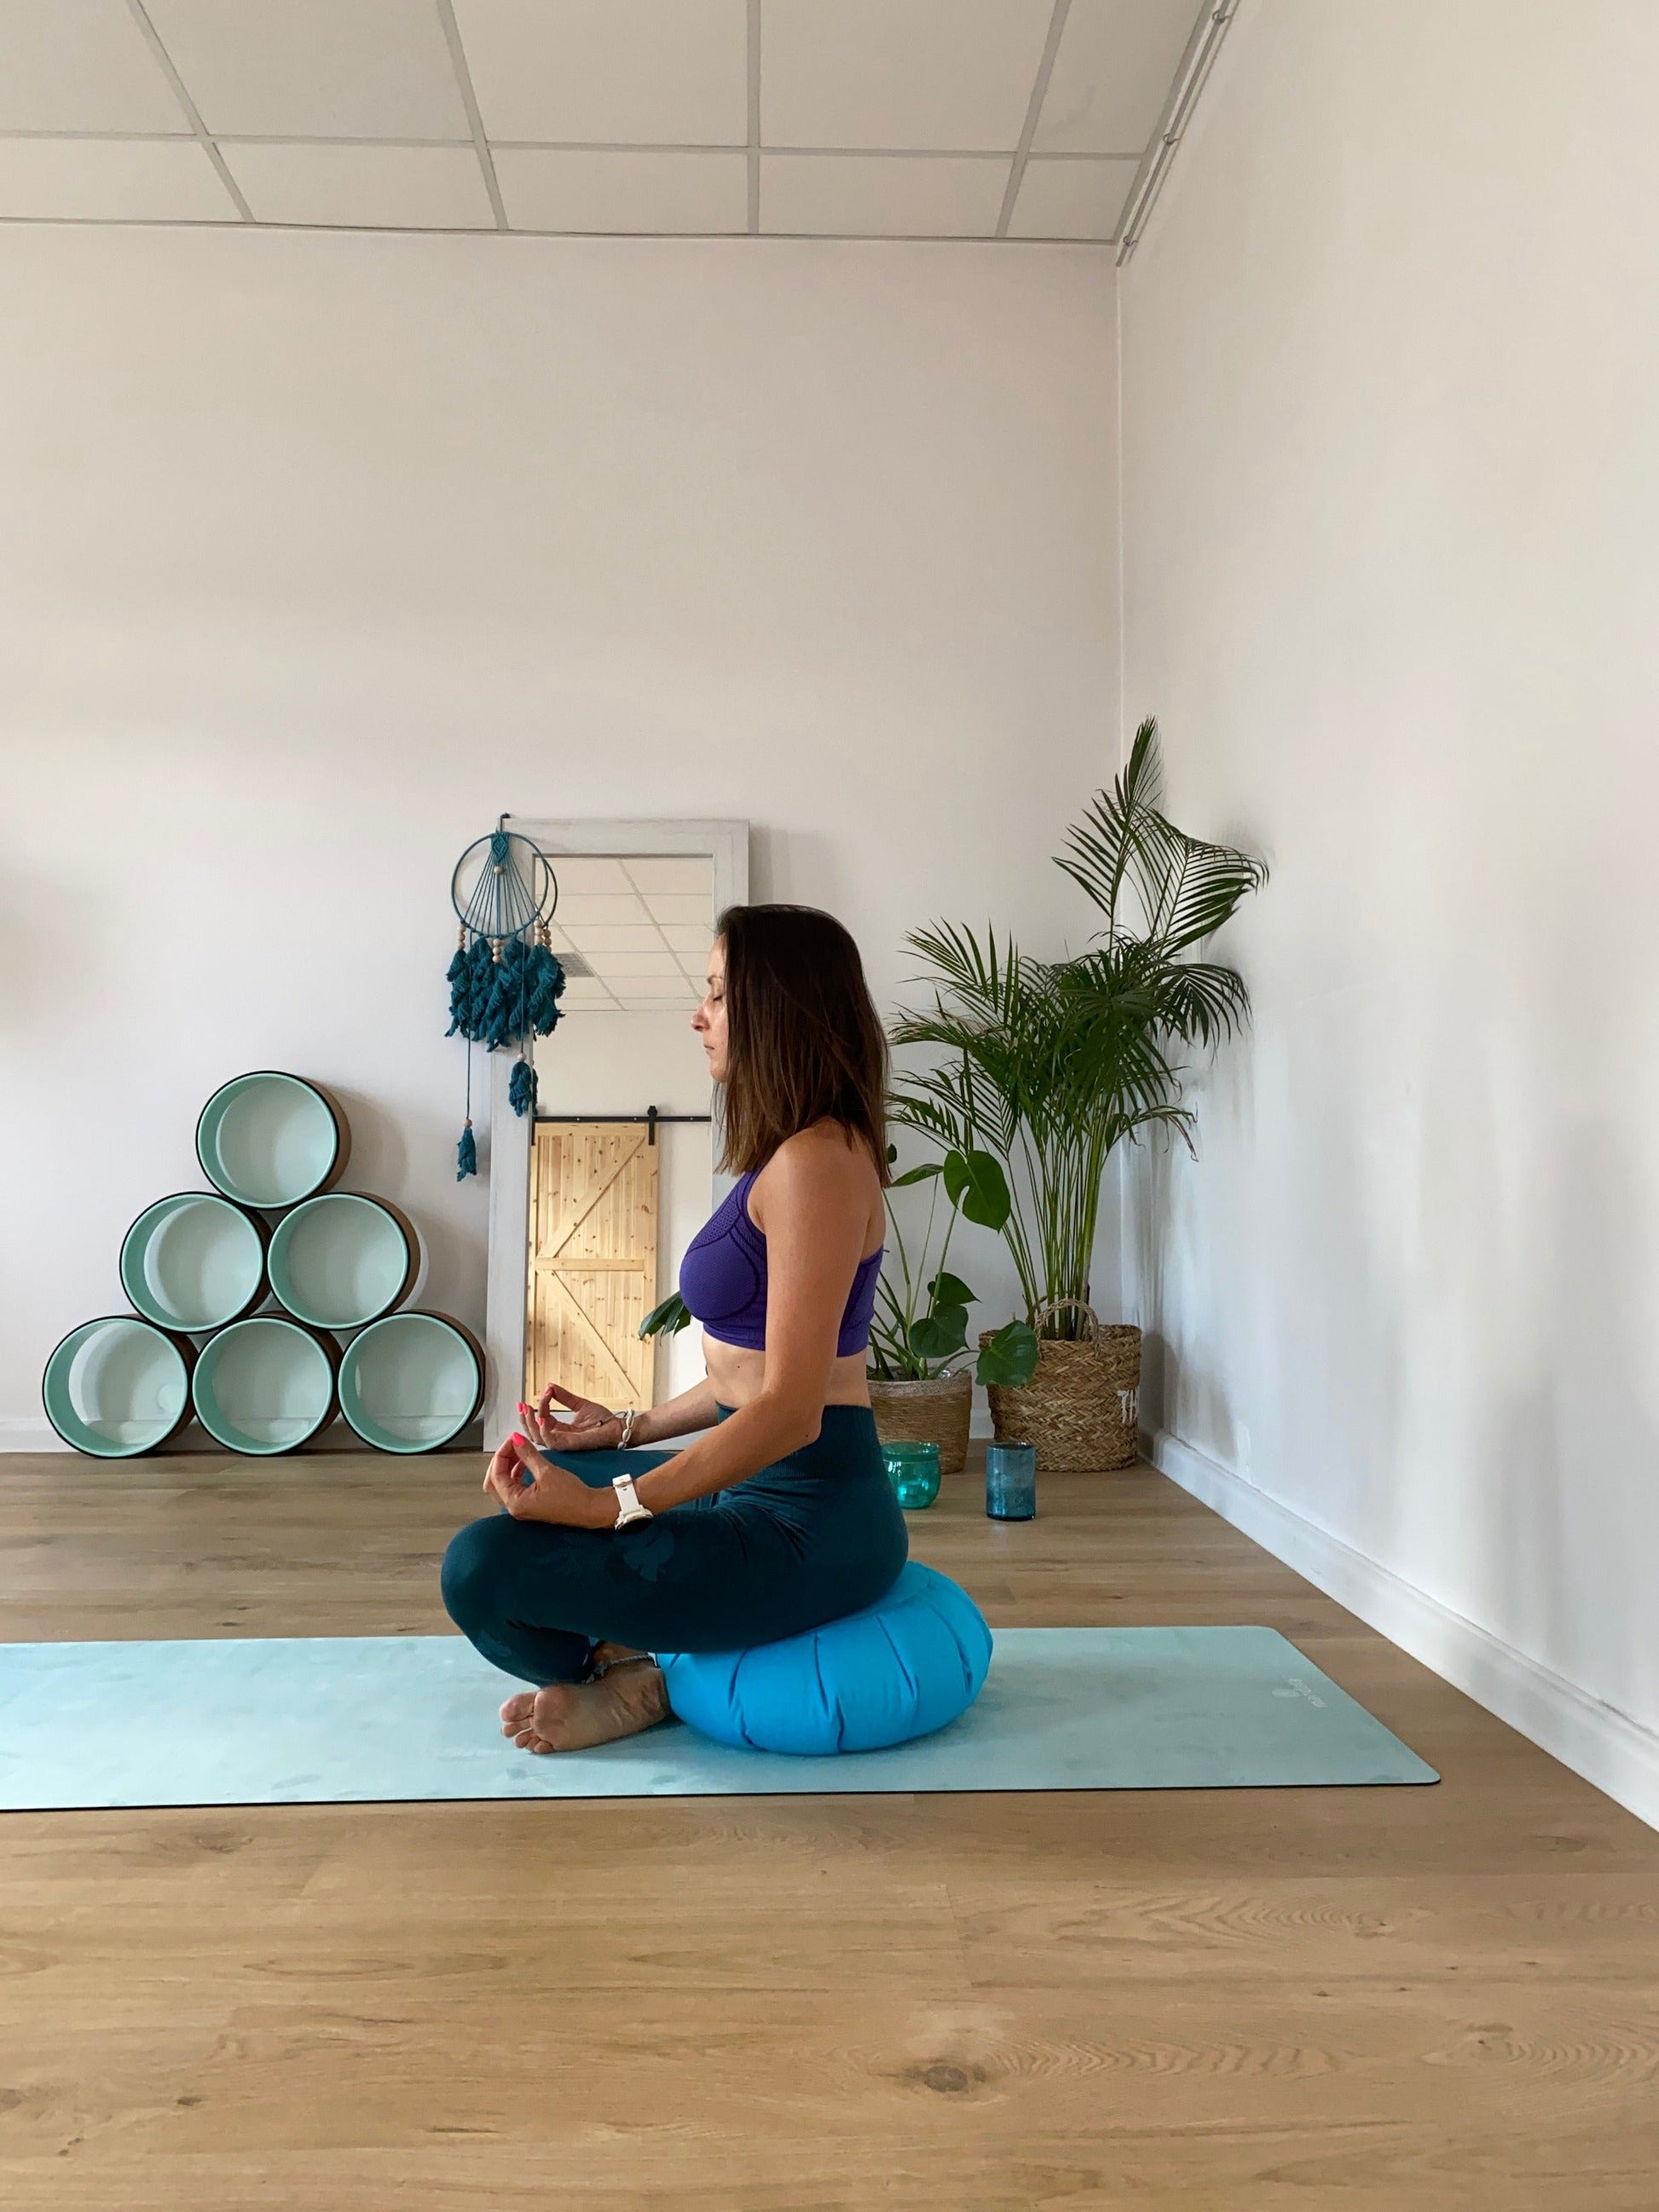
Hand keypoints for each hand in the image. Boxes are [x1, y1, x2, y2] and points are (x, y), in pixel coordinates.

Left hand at [482, 1431, 612, 1527]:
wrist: (589, 1509)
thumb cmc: (571, 1495)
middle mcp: (514, 1507)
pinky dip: (516, 1472)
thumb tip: (515, 1439)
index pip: (496, 1475)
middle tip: (512, 1445)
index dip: (502, 1454)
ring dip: (508, 1465)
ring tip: (520, 1450)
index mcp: (515, 1502)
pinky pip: (515, 1486)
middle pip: (494, 1481)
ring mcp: (521, 1506)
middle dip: (501, 1461)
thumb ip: (528, 1454)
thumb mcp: (547, 1471)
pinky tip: (526, 1462)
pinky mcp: (530, 1503)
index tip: (513, 1439)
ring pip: (503, 1483)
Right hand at [520, 1383, 624, 1451]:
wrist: (617, 1427)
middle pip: (533, 1432)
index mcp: (560, 1429)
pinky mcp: (570, 1444)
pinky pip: (552, 1441)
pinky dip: (544, 1431)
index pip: (541, 1420)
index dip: (538, 1407)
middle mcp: (559, 1437)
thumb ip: (564, 1397)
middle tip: (521, 1405)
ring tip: (529, 1410)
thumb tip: (549, 1386)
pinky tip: (541, 1419)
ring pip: (538, 1438)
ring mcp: (563, 1442)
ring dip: (530, 1423)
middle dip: (524, 1419)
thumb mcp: (579, 1404)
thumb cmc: (602, 1420)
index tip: (544, 1391)